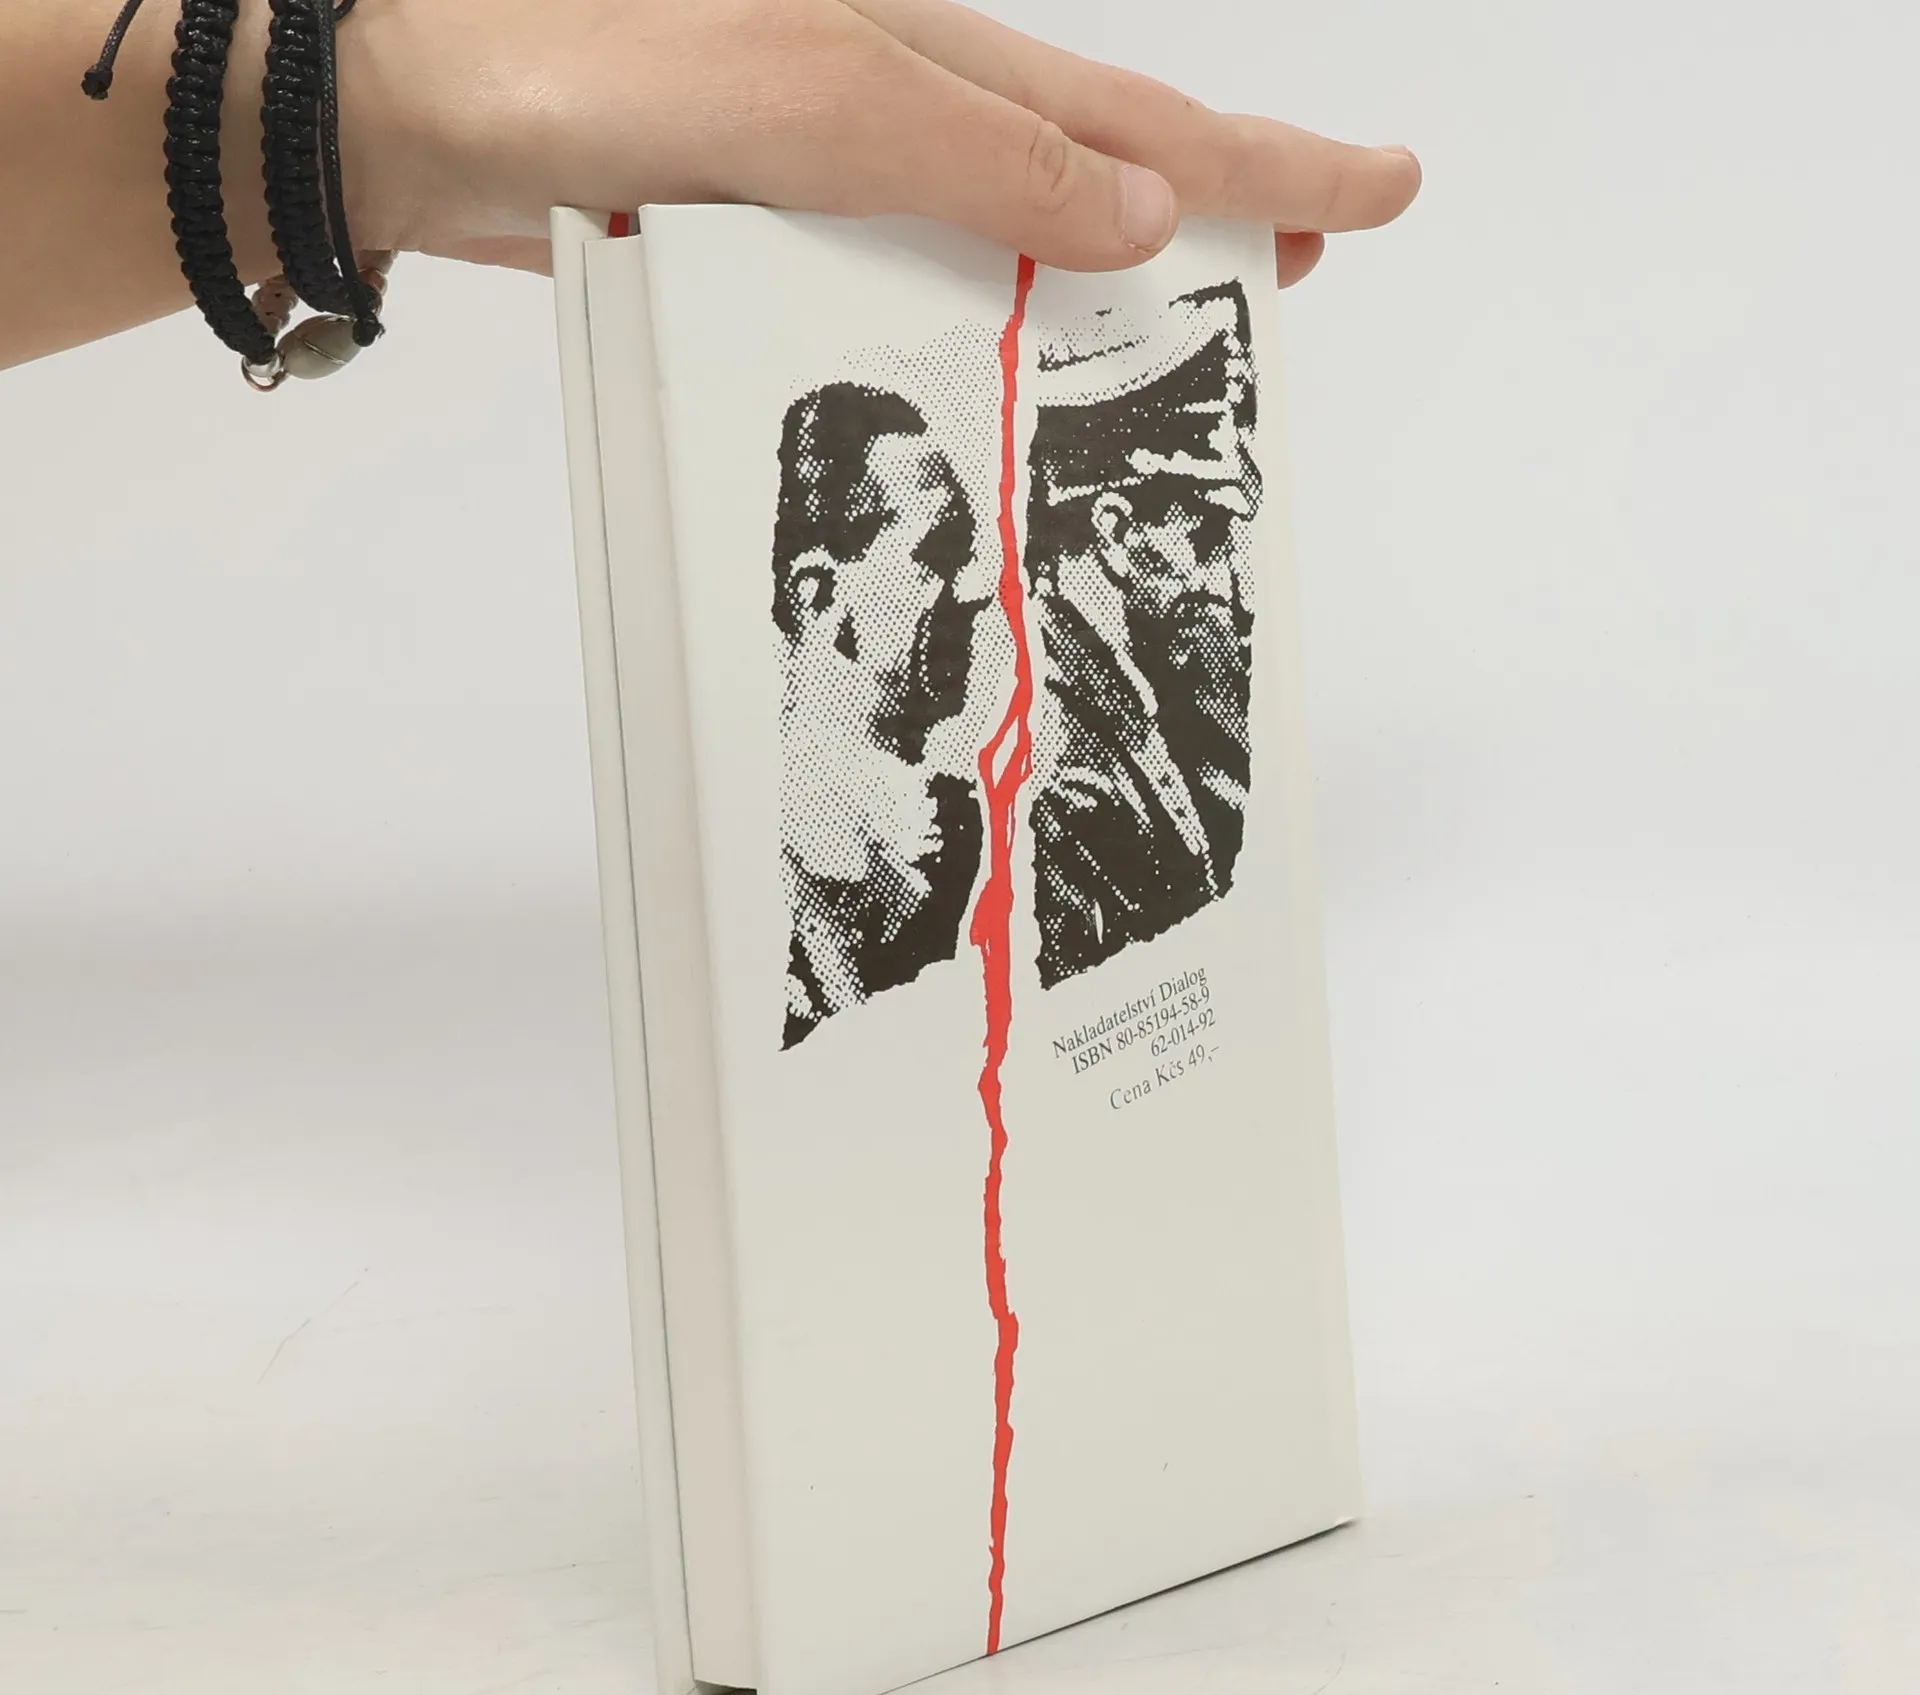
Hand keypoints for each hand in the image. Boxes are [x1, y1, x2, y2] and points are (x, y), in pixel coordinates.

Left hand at [341, 0, 1419, 286]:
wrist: (409, 106)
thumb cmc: (575, 64)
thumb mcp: (799, 94)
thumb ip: (971, 148)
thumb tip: (1146, 210)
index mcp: (931, 54)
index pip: (1141, 116)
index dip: (1270, 160)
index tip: (1383, 186)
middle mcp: (897, 101)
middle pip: (1096, 163)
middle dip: (1214, 211)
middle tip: (1307, 259)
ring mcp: (833, 164)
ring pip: (1005, 232)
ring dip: (1096, 282)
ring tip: (1174, 331)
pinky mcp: (769, 226)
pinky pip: (904, 281)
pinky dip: (968, 326)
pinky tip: (987, 363)